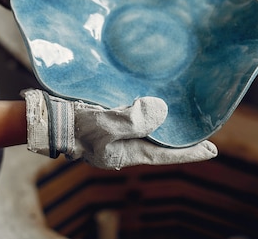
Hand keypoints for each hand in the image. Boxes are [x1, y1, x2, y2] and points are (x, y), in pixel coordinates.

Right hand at [22, 89, 216, 169]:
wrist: (45, 117)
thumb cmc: (71, 124)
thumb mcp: (102, 123)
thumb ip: (131, 119)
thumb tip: (162, 110)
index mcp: (124, 152)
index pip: (164, 154)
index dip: (189, 151)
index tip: (213, 150)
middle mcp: (123, 145)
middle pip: (158, 143)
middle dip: (180, 138)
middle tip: (205, 130)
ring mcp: (114, 133)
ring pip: (147, 130)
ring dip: (165, 125)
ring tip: (184, 117)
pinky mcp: (107, 120)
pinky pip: (134, 118)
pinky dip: (148, 113)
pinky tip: (154, 103)